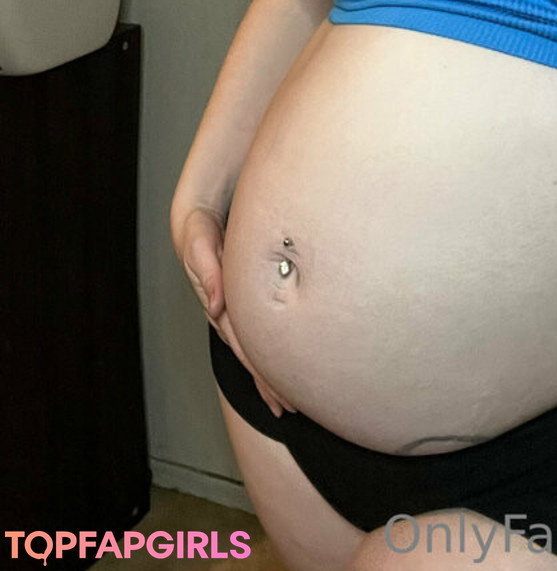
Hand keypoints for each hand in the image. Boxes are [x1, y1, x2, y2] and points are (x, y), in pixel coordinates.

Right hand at [174, 205, 296, 417]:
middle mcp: (226, 312)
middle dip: (269, 384)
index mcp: (220, 303)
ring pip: (255, 347)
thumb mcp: (199, 241)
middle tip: (291, 410)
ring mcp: (233, 308)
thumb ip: (207, 267)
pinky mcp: (241, 299)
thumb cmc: (200, 226)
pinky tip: (282, 364)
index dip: (263, 373)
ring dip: (270, 374)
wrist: (198, 214)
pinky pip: (258, 330)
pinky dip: (270, 350)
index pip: (245, 346)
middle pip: (251, 355)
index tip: (280, 397)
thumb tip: (216, 303)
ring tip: (288, 400)